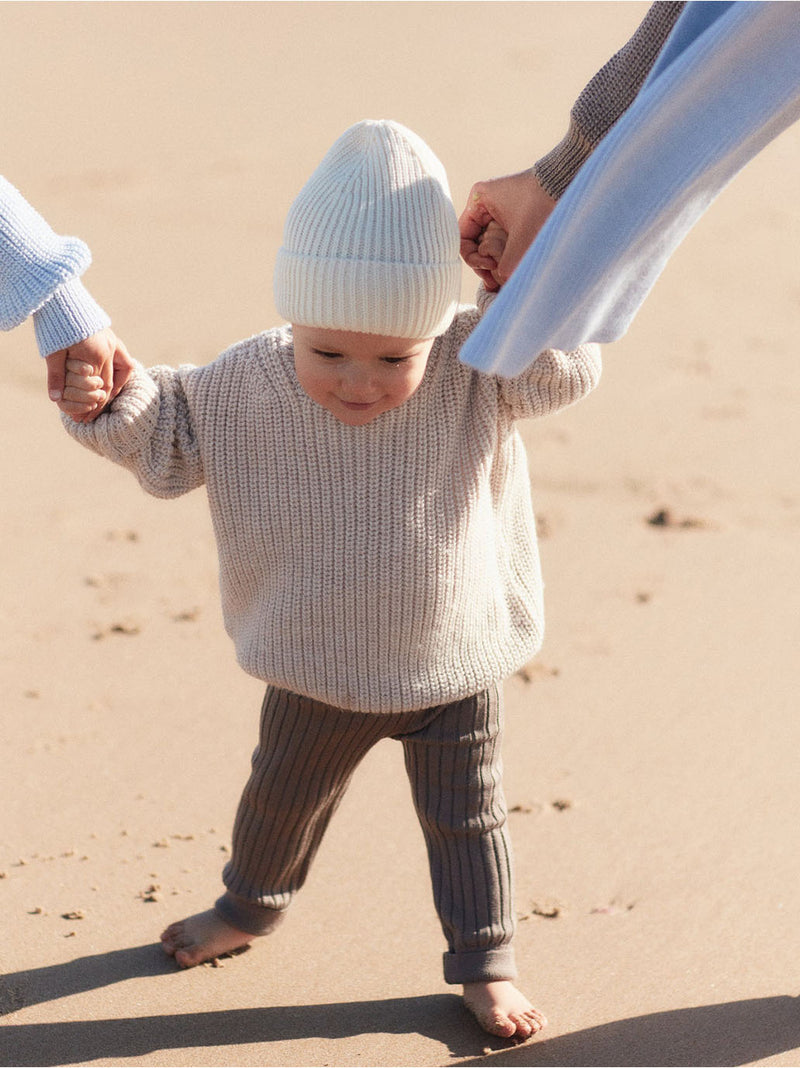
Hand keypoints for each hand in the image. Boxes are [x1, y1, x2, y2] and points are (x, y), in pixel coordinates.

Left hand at [46, 328, 133, 422]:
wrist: (60, 298)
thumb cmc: (54, 325)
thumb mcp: (53, 353)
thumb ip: (56, 376)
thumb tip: (55, 399)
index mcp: (94, 354)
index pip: (96, 389)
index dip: (88, 407)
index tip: (80, 420)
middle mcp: (108, 349)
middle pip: (107, 385)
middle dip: (97, 404)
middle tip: (86, 419)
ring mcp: (113, 343)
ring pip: (118, 375)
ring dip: (110, 392)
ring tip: (99, 404)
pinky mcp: (112, 338)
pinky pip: (123, 363)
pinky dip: (119, 376)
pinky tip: (111, 386)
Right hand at [459, 168, 556, 289]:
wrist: (566, 182)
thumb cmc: (542, 202)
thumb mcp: (522, 235)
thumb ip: (509, 261)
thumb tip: (503, 284)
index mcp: (478, 200)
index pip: (463, 237)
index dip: (472, 257)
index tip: (490, 266)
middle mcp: (485, 204)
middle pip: (474, 243)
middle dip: (483, 263)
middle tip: (494, 281)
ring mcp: (498, 211)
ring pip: (487, 244)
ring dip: (493, 262)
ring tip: (502, 279)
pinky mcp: (512, 218)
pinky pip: (500, 242)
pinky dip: (503, 256)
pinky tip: (510, 269)